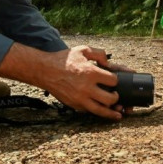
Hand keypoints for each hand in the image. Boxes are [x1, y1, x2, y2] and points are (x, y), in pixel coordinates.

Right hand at [0, 43, 124, 119]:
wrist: (45, 70)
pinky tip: (101, 110)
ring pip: (101, 111)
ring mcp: (80, 98)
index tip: (113, 80)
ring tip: (117, 113)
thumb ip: (99, 53)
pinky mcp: (74, 104)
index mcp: (90, 72)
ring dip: (111, 112)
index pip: (113, 81)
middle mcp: (86, 87)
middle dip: (116, 98)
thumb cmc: (64, 59)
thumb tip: (108, 63)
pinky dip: (96, 111)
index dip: (115, 80)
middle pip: (110, 99)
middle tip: (115, 95)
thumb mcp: (83, 50)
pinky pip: (89, 111)